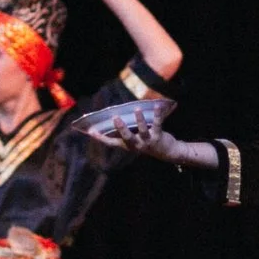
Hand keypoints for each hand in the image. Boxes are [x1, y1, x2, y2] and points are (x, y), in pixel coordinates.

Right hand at [83, 118, 207, 164]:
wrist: (167, 152)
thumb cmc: (147, 142)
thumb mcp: (135, 140)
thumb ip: (125, 132)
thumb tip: (114, 118)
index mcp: (128, 146)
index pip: (112, 143)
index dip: (101, 138)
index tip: (91, 131)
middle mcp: (136, 145)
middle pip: (127, 137)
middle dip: (121, 128)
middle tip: (115, 117)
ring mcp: (147, 141)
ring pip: (142, 131)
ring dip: (140, 120)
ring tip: (137, 109)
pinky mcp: (158, 136)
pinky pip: (157, 124)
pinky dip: (157, 114)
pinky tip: (157, 106)